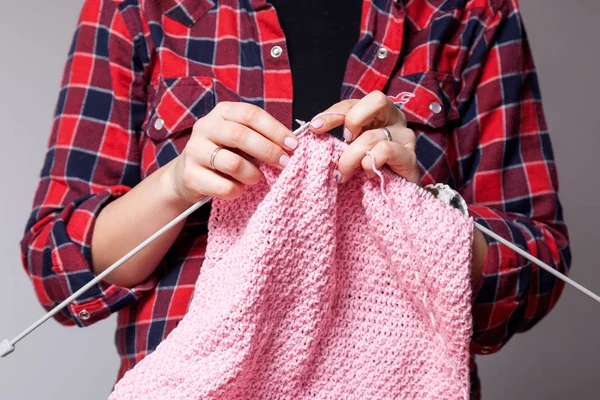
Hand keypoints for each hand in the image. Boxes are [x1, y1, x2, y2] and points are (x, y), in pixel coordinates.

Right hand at [164, 102, 297, 203]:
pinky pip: (223, 186)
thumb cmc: (226, 154)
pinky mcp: (190, 175)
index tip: (293, 144)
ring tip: (257, 178)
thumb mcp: (241, 140)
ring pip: (232, 163)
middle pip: (240, 135)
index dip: (274, 129)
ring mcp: (194, 151)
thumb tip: (292, 147)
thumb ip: (262, 138)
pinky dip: (237, 190)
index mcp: (221, 112)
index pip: (250, 114)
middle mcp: (204, 127)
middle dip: (268, 151)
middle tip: (284, 164)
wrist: (189, 174)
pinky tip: (239, 189)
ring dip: (252, 174)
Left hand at [308, 91, 419, 184]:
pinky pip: (385, 150)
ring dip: (351, 157)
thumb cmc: (368, 169)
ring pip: (372, 135)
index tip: (315, 128)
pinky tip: (368, 175)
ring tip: (344, 174)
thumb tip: (313, 129)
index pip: (353, 104)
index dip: (332, 113)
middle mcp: (394, 119)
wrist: (393, 195)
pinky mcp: (410, 156)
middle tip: (343, 142)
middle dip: (353, 120)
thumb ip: (338, 139)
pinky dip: (370, 163)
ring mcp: (404, 136)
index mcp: (377, 114)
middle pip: (377, 99)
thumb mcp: (350, 150)